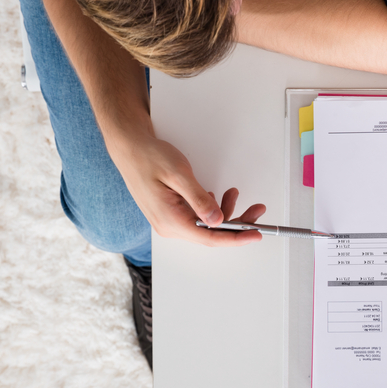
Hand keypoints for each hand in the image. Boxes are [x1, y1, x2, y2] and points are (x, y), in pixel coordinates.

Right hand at [113, 136, 265, 247]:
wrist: (129, 149)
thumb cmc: (150, 157)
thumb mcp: (179, 174)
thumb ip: (199, 199)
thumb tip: (217, 220)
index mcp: (170, 220)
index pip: (210, 238)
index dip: (236, 238)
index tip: (256, 234)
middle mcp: (169, 226)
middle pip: (211, 234)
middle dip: (237, 223)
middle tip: (257, 210)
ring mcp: (169, 221)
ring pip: (205, 226)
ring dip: (225, 212)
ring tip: (234, 192)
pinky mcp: (170, 214)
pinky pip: (197, 218)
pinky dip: (211, 208)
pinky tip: (217, 195)